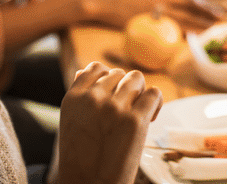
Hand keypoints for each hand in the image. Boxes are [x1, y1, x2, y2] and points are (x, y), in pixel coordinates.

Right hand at [57, 62, 161, 183]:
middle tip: (127, 108)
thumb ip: (79, 95)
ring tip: (139, 110)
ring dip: (140, 91)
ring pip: (136, 78)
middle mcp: (93, 97)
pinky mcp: (135, 120)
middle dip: (125, 88)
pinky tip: (151, 114)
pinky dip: (155, 101)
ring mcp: (114, 107)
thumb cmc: (81, 159)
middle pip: (118, 73)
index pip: (96, 68)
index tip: (113, 94)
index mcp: (74, 96)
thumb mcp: (71, 120)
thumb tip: (84, 70)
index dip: (108, 78)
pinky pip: (153, 93)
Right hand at [76, 0, 219, 31]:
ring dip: (200, 21)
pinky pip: (171, 26)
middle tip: (220, 16)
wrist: (99, 0)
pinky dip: (184, 30)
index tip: (210, 4)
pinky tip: (193, 35)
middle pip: (189, 2)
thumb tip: (157, 0)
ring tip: (213, 26)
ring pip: (184, 15)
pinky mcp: (149, 19)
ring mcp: (155, 7)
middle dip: (206, 9)